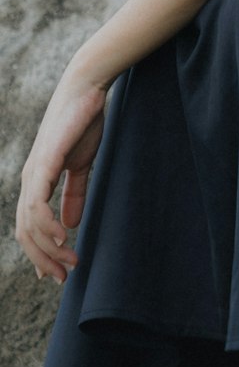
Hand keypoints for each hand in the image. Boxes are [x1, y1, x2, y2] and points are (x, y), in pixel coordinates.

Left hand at [16, 70, 107, 282]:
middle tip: (64, 276)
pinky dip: (47, 224)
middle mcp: (28, 179)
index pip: (29, 227)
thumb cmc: (82, 123)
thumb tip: (71, 223)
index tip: (57, 272)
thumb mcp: (81, 165)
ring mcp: (33, 172)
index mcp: (35, 181)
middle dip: (44, 258)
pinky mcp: (44, 163)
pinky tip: (62, 237)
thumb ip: (75, 193)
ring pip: (30, 222)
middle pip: (25, 232)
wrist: (86, 90)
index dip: (40, 252)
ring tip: (69, 260)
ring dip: (48, 247)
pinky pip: (38, 202)